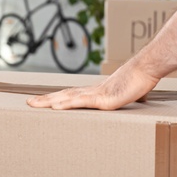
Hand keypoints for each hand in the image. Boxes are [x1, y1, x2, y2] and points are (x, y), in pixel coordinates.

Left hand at [26, 62, 158, 109]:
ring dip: (50, 101)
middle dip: (47, 98)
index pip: (75, 94)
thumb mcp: (134, 91)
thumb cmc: (141, 79)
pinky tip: (55, 107)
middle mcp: (94, 90)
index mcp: (100, 90)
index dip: (60, 97)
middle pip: (66, 94)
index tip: (48, 100)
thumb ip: (132, 95)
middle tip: (30, 102)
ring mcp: (98, 94)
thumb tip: (141, 97)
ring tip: (34, 104)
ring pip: (68, 98)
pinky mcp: (104, 99)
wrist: (146, 69)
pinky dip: (67, 104)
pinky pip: (82, 102)